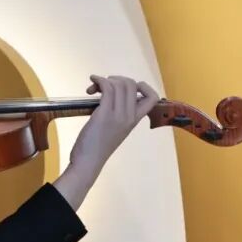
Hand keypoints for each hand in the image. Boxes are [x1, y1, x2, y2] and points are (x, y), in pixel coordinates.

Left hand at [54, 75, 160, 209]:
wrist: (88, 162)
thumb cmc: (97, 148)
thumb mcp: (115, 130)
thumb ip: (119, 116)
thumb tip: (110, 98)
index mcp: (135, 120)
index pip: (153, 98)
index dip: (143, 86)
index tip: (126, 88)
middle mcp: (130, 116)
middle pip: (132, 84)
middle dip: (117, 79)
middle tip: (102, 87)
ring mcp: (118, 115)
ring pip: (119, 84)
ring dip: (104, 80)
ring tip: (93, 88)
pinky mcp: (104, 114)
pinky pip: (107, 88)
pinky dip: (99, 80)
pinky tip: (92, 81)